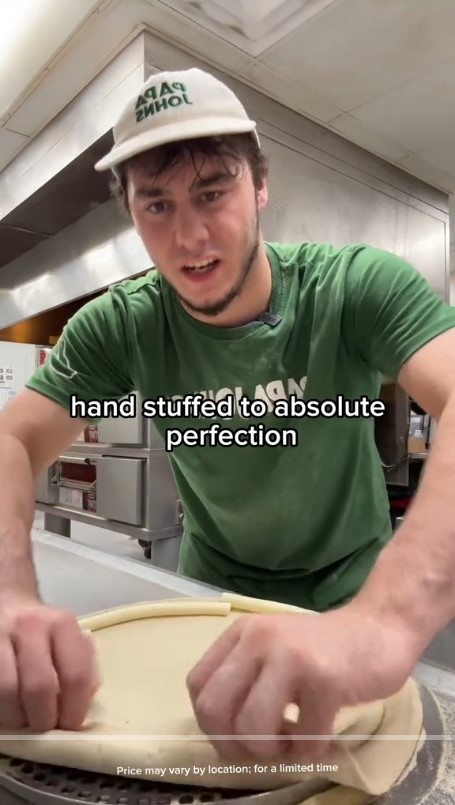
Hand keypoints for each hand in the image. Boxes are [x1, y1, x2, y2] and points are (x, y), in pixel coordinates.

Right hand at [0, 595, 98, 732]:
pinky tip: (9, 709)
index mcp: (61, 625)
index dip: (74, 709)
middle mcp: (30, 626)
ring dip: (17, 718)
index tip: (71, 725)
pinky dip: (1, 708)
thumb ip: (82, 668)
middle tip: (45, 726)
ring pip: (6, 693)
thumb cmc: (45, 632)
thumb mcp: (70, 639)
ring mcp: (0, 636)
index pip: (75, 675)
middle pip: (39, 687)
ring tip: (24, 720)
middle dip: (44, 718)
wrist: (9, 605)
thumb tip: (83, 706)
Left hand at [186, 604, 418, 762]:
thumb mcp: (273, 651)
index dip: (212, 725)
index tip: (238, 737)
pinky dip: (311, 752)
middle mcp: (259, 639)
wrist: (381, 629)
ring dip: (272, 753)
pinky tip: (323, 735)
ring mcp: (291, 657)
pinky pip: (303, 739)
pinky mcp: (325, 680)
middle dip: (234, 746)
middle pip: (213, 710)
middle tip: (263, 751)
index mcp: (242, 633)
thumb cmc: (325, 650)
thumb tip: (223, 738)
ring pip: (252, 728)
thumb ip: (245, 680)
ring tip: (294, 744)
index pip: (198, 686)